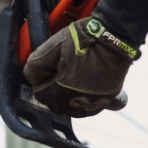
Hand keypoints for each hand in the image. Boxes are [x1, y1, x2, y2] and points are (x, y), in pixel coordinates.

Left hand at [23, 18, 139, 117]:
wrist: (116, 38)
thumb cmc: (86, 39)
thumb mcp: (54, 45)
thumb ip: (37, 63)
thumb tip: (31, 76)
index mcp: (62, 88)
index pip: (40, 94)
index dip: (40, 81)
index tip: (47, 70)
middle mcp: (78, 100)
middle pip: (55, 105)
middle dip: (52, 91)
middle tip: (58, 73)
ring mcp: (93, 102)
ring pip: (71, 110)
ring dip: (66, 99)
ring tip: (70, 81)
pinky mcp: (106, 100)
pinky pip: (88, 109)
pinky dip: (82, 102)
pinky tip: (82, 88)